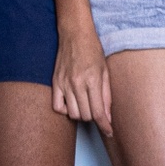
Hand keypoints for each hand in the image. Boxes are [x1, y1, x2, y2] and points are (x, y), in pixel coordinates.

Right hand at [52, 18, 112, 136]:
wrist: (75, 33)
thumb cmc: (93, 50)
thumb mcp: (105, 71)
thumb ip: (106, 96)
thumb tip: (108, 117)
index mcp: (93, 80)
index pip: (98, 113)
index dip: (105, 126)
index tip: (109, 132)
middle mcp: (77, 83)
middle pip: (86, 116)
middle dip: (93, 116)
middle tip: (96, 108)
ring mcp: (64, 83)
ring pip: (73, 114)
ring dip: (81, 113)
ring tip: (85, 103)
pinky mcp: (55, 82)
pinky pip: (57, 107)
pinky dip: (65, 110)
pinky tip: (71, 102)